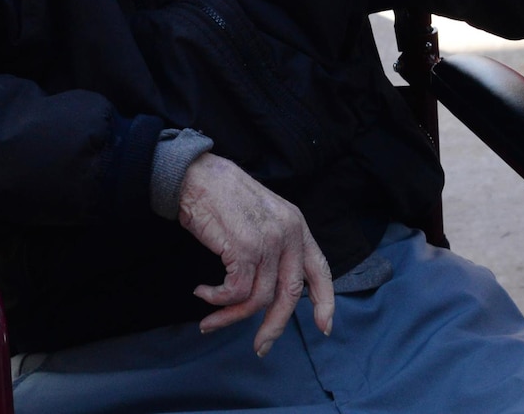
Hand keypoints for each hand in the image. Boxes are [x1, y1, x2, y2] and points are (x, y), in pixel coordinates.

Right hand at [177, 152, 334, 353]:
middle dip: (274, 326)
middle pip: (290, 294)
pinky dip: (217, 300)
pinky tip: (203, 292)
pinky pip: (235, 292)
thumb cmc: (223, 197)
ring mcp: (268, 241)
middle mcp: (288, 233)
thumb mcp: (263, 216)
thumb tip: (273, 291)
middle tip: (260, 347)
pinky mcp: (245, 248)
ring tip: (210, 320)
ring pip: (258, 299)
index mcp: (297, 226)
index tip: (325, 327)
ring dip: (230, 317)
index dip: (326, 300)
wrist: (197, 176)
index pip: (320, 269)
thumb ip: (275, 247)